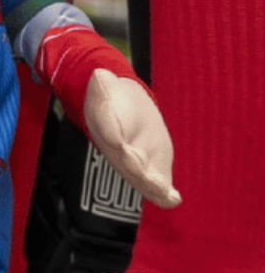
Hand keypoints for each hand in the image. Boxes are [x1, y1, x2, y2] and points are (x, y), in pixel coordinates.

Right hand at [83, 68, 179, 208]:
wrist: (118, 108)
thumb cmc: (112, 99)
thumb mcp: (103, 86)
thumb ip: (101, 83)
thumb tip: (98, 73)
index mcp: (105, 127)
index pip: (109, 133)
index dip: (114, 136)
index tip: (119, 143)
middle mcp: (118, 150)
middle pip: (126, 162)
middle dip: (137, 169)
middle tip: (150, 179)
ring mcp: (133, 163)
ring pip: (140, 177)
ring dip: (151, 185)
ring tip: (165, 193)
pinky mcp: (152, 167)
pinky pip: (156, 183)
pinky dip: (163, 193)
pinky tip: (174, 199)